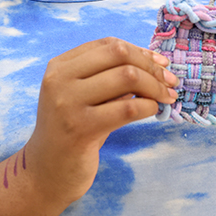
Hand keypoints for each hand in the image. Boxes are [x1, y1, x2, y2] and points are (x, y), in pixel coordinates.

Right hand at [25, 38, 178, 204]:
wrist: (47, 171)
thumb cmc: (74, 129)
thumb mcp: (85, 96)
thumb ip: (109, 77)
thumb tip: (155, 64)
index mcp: (60, 66)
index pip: (108, 45)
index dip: (140, 51)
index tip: (161, 64)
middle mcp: (60, 79)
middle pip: (119, 55)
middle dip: (150, 67)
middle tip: (169, 82)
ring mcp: (68, 103)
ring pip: (127, 77)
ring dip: (155, 86)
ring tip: (166, 98)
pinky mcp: (81, 128)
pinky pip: (127, 109)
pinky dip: (149, 106)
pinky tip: (153, 111)